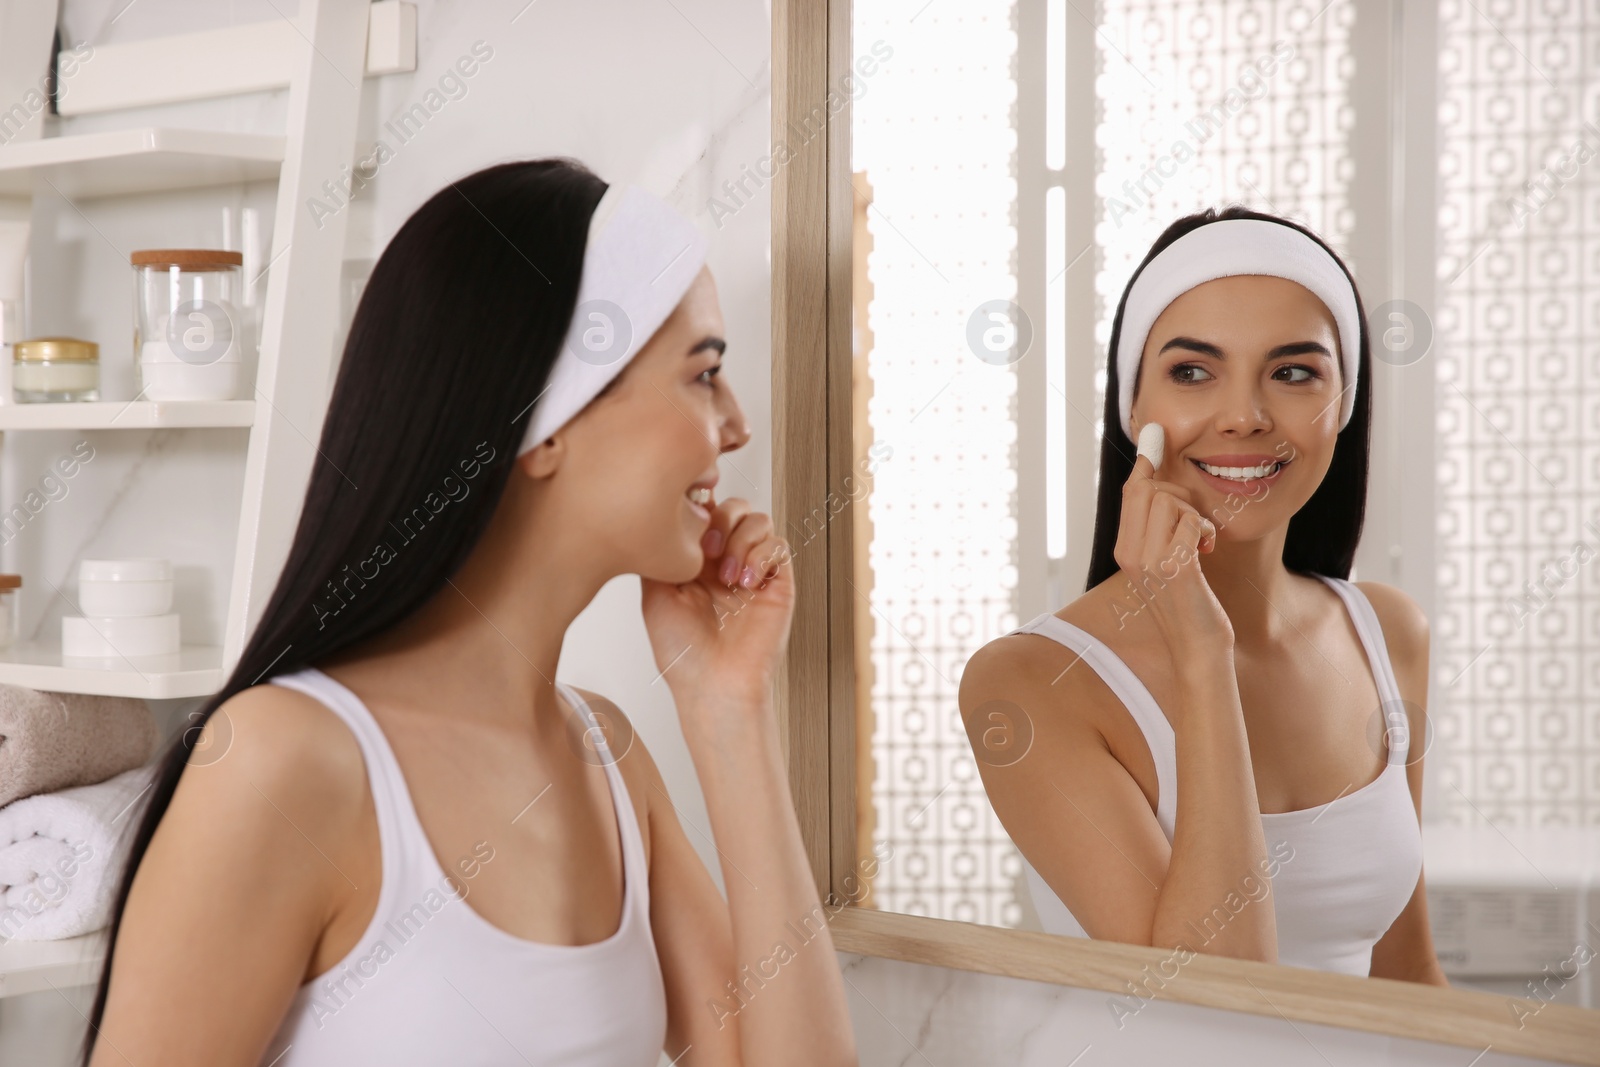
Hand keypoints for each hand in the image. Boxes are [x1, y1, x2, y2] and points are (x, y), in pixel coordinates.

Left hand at [639, 494, 793, 725]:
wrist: (712, 681)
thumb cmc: (683, 651)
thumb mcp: (655, 594)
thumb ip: (661, 552)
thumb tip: (666, 517)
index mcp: (698, 561)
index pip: (707, 512)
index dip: (700, 506)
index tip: (689, 519)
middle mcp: (727, 561)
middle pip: (735, 507)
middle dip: (721, 518)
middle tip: (707, 549)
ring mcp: (754, 571)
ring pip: (759, 520)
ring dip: (741, 539)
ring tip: (727, 576)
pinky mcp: (778, 583)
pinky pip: (778, 546)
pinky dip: (761, 555)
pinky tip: (744, 582)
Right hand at [1115, 427, 1232, 655]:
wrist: (1197, 647)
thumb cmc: (1189, 603)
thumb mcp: (1167, 562)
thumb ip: (1161, 528)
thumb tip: (1160, 486)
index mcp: (1125, 549)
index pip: (1132, 492)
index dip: (1147, 464)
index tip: (1154, 436)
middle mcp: (1130, 553)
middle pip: (1150, 490)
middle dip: (1181, 497)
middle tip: (1194, 526)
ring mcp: (1149, 561)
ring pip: (1170, 502)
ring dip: (1194, 515)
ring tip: (1200, 542)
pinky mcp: (1174, 569)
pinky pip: (1188, 524)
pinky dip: (1203, 532)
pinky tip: (1207, 552)